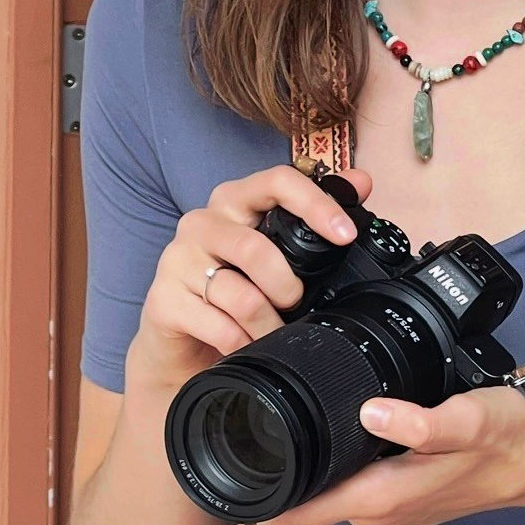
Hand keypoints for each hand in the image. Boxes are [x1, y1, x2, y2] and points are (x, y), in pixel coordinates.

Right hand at [125, 162, 373, 404]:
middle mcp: (203, 222)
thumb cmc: (235, 287)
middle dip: (287, 286)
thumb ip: (316, 214)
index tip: (345, 235)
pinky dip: (241, 342)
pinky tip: (244, 344)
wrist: (183, 341)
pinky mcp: (163, 299)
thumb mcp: (278, 249)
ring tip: (273, 333)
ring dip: (267, 324)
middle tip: (295, 304)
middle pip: (255, 248)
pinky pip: (217, 325)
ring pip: (240, 295)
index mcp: (237, 201)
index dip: (316, 205)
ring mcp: (177, 259)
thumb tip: (361, 181)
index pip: (278, 180)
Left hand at [257, 385, 524, 524]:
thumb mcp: (469, 419)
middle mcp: (374, 515)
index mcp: (378, 499)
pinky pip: (348, 486)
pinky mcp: (396, 503)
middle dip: (278, 462)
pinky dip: (337, 463)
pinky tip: (344, 430)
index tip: (232, 453)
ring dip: (308, 462)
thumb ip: (421, 422)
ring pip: (324, 490)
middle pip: (300, 497)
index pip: (291, 515)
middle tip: (264, 410)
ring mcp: (384, 513)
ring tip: (298, 413)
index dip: (255, 491)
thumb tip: (371, 414)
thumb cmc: (504, 438)